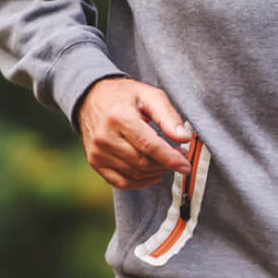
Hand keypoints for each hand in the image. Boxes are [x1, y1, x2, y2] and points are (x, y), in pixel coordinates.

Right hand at [77, 77, 191, 189]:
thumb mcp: (150, 95)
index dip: (170, 158)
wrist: (91, 98)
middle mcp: (105, 138)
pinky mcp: (95, 162)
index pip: (148, 146)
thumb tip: (183, 137)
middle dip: (166, 164)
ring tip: (166, 161)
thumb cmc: (123, 95)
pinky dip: (140, 182)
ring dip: (156, 172)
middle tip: (180, 157)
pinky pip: (120, 182)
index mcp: (119, 118)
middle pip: (142, 162)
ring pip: (134, 174)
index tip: (186, 165)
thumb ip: (168, 116)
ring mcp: (97, 152)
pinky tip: (152, 173)